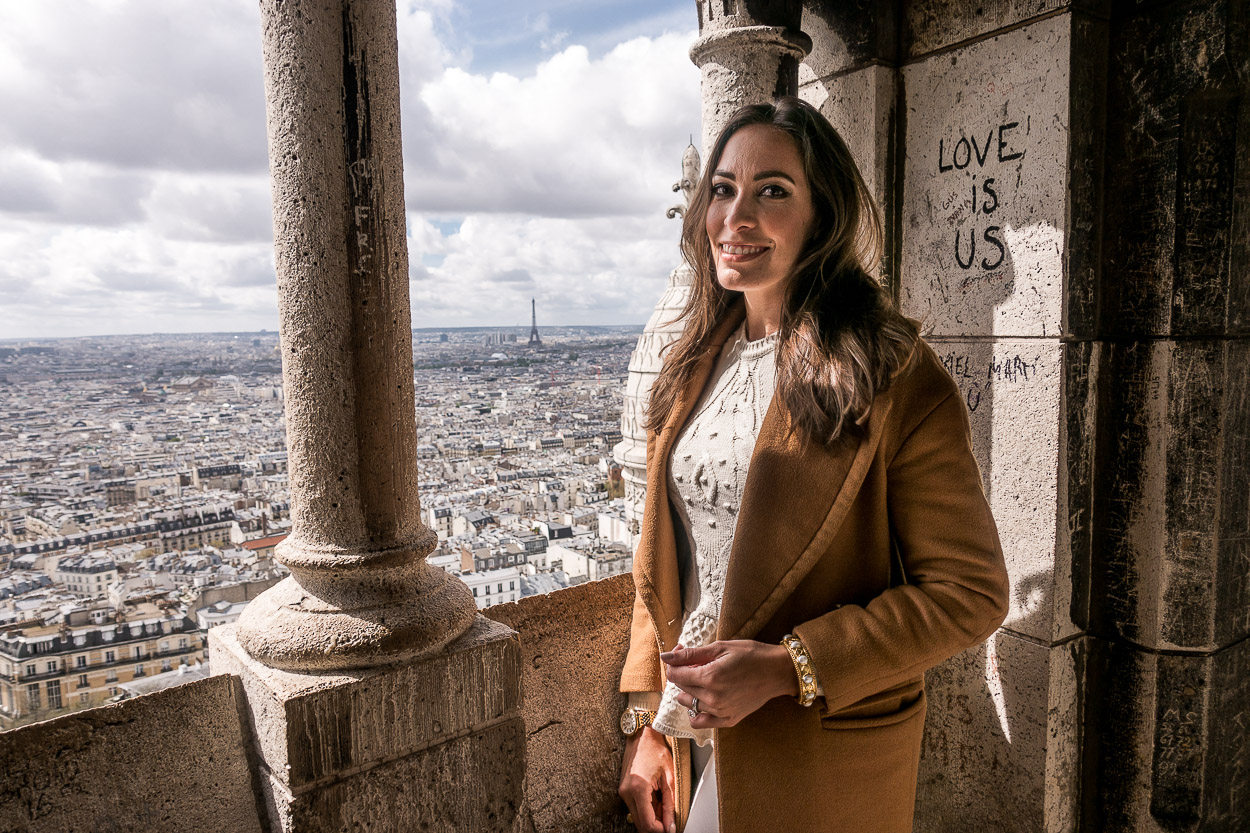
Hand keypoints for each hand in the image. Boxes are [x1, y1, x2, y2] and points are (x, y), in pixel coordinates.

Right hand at [618, 725, 676, 832]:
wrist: (641, 735)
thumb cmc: (656, 750)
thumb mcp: (669, 777)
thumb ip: (670, 804)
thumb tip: (671, 825)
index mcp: (638, 789)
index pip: (648, 823)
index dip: (661, 830)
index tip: (670, 828)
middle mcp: (627, 792)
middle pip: (640, 824)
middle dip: (656, 826)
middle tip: (669, 819)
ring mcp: (623, 791)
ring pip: (637, 817)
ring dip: (652, 818)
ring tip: (664, 804)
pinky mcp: (623, 790)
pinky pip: (635, 808)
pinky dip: (647, 809)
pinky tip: (656, 799)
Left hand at [662, 640, 797, 729]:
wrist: (777, 672)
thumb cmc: (751, 655)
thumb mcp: (721, 647)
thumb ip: (690, 654)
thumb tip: (665, 656)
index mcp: (710, 677)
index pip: (675, 675)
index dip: (674, 663)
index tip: (681, 655)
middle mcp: (713, 698)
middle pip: (681, 688)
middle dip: (684, 674)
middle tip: (698, 663)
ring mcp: (720, 712)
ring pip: (688, 703)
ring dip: (690, 691)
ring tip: (705, 679)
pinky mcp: (728, 720)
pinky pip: (700, 722)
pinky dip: (697, 711)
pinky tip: (705, 699)